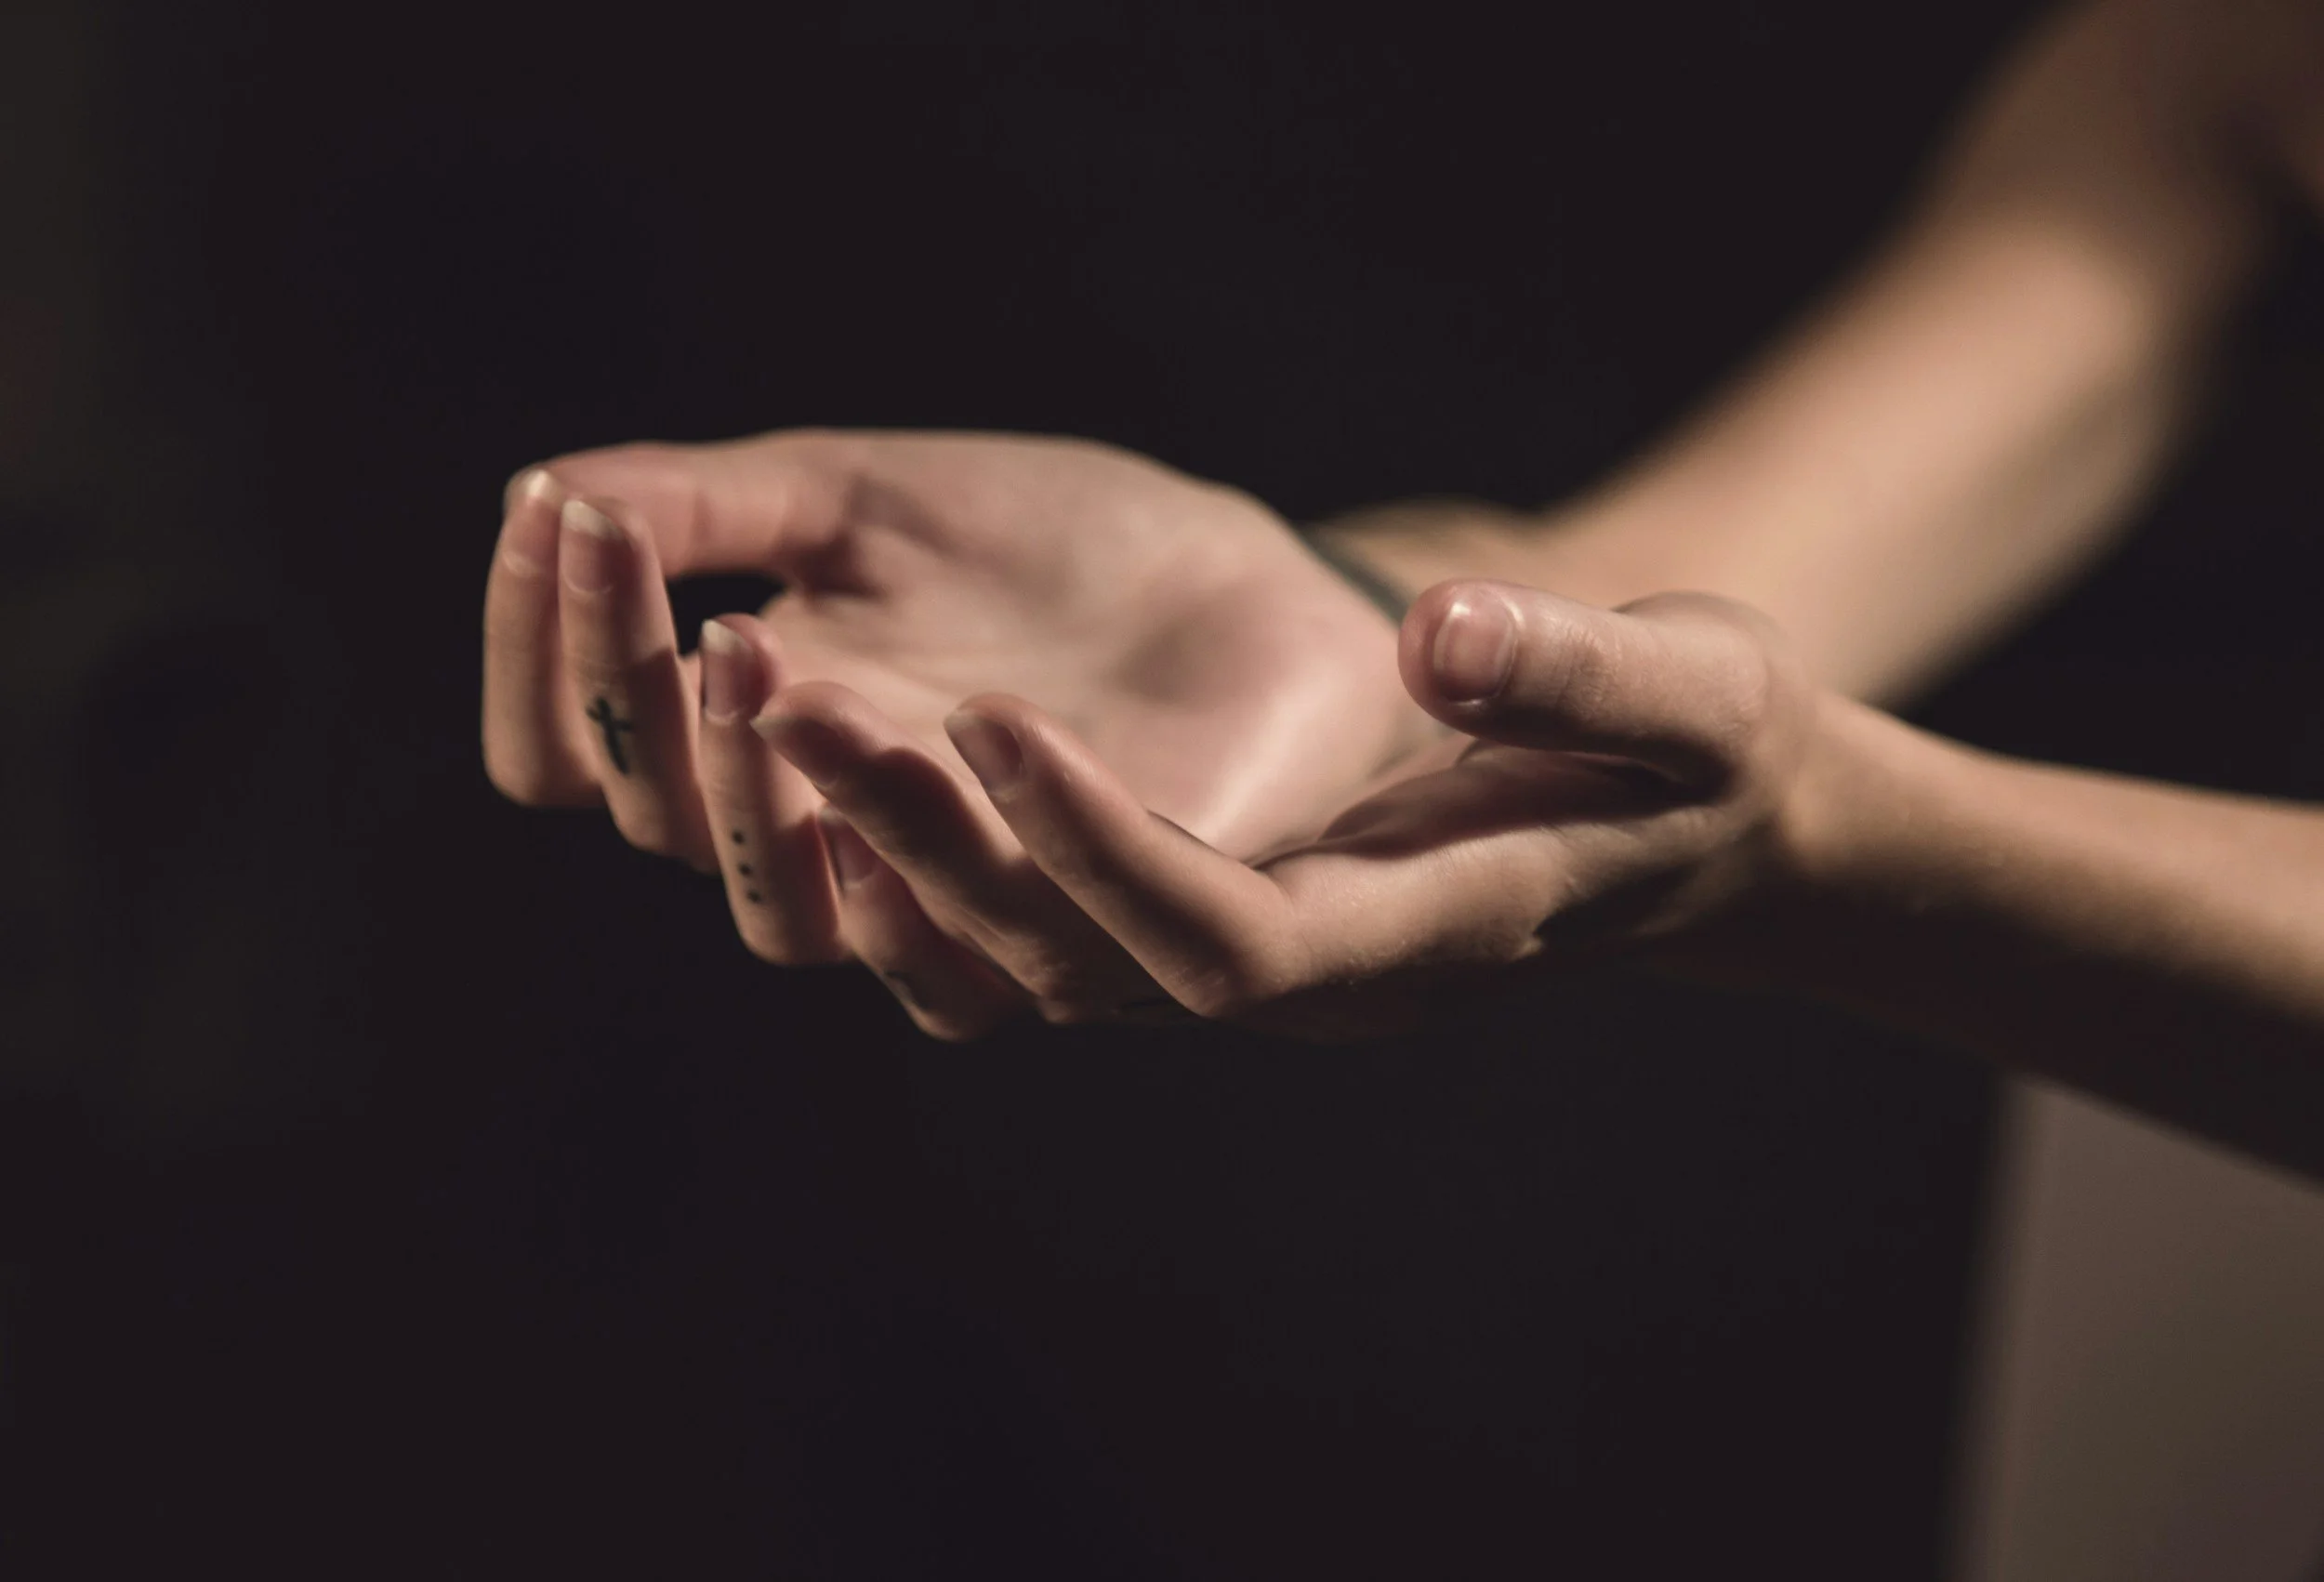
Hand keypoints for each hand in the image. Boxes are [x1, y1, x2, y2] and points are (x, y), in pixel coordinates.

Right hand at [481, 429, 1439, 1015]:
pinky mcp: (1075, 929)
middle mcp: (824, 835)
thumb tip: (542, 497)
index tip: (553, 515)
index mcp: (753, 731)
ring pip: (790, 918)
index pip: (576, 752)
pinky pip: (968, 956)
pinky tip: (935, 728)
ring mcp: (943, 896)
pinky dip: (926, 847)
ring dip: (753, 787)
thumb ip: (713, 504)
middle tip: (664, 571)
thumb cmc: (1054, 547)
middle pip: (663, 828)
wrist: (1254, 590)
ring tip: (757, 645)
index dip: (539, 652)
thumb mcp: (865, 494)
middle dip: (636, 699)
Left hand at [790, 576, 1824, 1039]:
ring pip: (1039, 946)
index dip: (1103, 851)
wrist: (1698, 824)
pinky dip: (937, 848)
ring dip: (902, 840)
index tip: (997, 725)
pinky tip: (833, 756)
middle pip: (1086, 956)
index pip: (1226, 937)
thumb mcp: (1691, 693)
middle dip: (941, 846)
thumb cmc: (1710, 757)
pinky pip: (1046, 910)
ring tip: (769, 704)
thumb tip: (1434, 635)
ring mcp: (1252, 947)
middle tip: (799, 709)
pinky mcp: (1214, 903)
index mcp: (1413, 939)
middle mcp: (1305, 973)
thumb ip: (1578, 669)